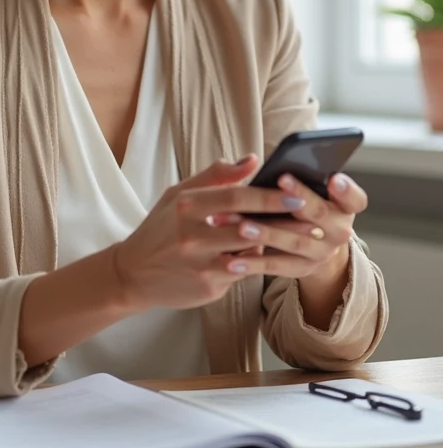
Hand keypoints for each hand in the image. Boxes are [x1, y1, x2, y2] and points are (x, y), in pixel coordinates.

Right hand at [111, 156, 335, 311]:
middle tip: (314, 218)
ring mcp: (200, 265)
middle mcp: (192, 236)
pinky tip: (273, 255)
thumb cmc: (160, 229)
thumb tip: (252, 160)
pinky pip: (242, 273)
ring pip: (248, 253)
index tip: (295, 193)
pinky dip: (256, 262)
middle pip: (247, 227)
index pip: (234, 198)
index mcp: (185, 207)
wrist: (132, 274)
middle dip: (284, 223)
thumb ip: (215, 176)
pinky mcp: (207, 287)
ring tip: (305, 237)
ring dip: (276, 245)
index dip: (268, 196)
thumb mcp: (178, 195)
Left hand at [226, 171, 366, 282]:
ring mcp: (321, 253)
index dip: (345, 189)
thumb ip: (291, 174)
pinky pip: (276, 265)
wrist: (308, 247)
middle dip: (299, 198)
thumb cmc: (301, 205)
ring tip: (242, 225)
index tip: (333, 178)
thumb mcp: (305, 190)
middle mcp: (339, 231)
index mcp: (344, 206)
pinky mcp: (301, 269)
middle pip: (320, 214)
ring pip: (295, 241)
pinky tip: (232, 260)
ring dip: (268, 233)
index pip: (355, 198)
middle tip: (280, 181)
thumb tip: (251, 160)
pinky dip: (254, 262)